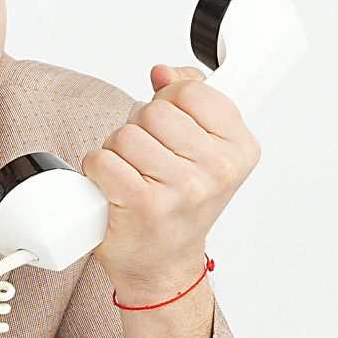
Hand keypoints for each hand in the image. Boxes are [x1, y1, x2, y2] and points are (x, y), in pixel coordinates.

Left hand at [80, 64, 260, 301]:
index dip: (169, 102)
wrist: (163, 265)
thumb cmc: (179, 206)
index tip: (172, 127)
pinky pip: (103, 160)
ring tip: (132, 175)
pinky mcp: (145, 205)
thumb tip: (163, 72)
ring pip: (125, 135)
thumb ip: (190, 99)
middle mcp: (218, 169)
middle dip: (139, 128)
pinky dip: (97, 170)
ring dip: (116, 151)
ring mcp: (183, 188)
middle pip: (153, 111)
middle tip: (146, 159)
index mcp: (240, 148)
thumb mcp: (202, 149)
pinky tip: (113, 187)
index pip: (191, 90)